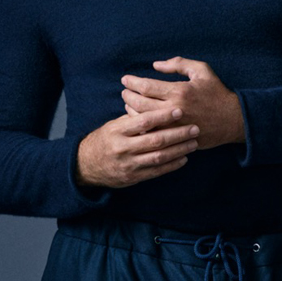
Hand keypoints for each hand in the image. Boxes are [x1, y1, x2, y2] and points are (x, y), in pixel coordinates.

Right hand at [76, 107, 199, 188]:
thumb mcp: (114, 125)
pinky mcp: (133, 177)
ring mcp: (128, 164)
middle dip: (178, 134)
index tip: (179, 110)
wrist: (87, 165)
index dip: (163, 115)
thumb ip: (133, 117)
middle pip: (155, 140)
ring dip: (179, 150)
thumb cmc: (105, 139)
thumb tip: (153, 103)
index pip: (143, 121)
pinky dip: (172, 165)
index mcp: (118, 131)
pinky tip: (184, 158)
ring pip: (159, 157)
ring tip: (193, 142)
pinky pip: (157, 172)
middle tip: (195, 128)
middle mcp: (123, 148)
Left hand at [121, 56, 244, 149]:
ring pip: (144, 120)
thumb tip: (156, 65)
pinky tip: (139, 119)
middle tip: (124, 91)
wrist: (233, 120)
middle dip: (128, 96)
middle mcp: (174, 109)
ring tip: (128, 103)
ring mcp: (174, 126)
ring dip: (131, 111)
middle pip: (140, 104)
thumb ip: (178, 64)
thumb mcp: (202, 70)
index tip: (125, 79)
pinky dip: (143, 126)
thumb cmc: (216, 93)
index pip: (146, 86)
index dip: (132, 82)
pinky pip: (152, 133)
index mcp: (179, 91)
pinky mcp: (177, 138)